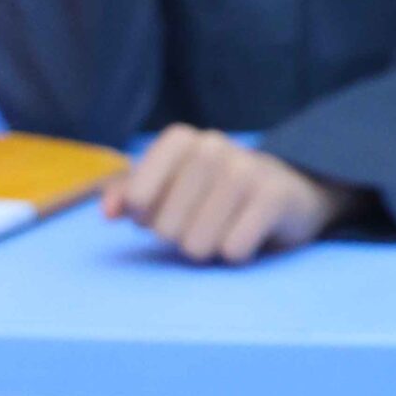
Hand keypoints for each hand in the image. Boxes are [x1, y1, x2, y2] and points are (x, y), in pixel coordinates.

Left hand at [99, 124, 363, 263]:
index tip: (158, 211)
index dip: (145, 215)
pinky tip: (248, 233)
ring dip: (208, 249)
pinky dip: (236, 254)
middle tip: (202, 220)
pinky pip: (232, 251)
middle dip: (179, 237)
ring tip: (225, 226)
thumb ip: (129, 196)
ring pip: (197, 245)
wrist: (288, 191)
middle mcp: (213, 147)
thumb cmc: (211, 194)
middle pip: (166, 229)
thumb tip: (108, 211)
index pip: (138, 196)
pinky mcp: (274, 197)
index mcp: (181, 141)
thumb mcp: (167, 188)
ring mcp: (246, 169)